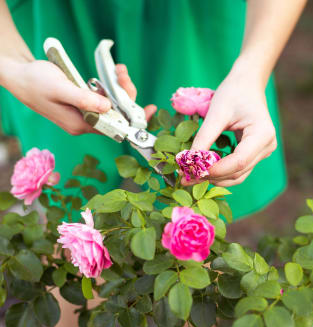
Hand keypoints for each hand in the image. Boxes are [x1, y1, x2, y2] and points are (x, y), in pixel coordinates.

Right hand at [2, 59, 155, 134]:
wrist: (20, 76)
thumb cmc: (36, 82)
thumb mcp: (60, 89)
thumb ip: (83, 99)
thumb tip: (108, 107)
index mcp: (80, 124)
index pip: (114, 127)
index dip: (133, 120)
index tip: (149, 111)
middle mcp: (85, 122)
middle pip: (116, 115)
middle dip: (125, 95)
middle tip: (123, 74)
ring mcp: (85, 113)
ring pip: (112, 105)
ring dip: (119, 88)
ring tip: (119, 70)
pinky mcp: (84, 104)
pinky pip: (104, 98)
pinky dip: (110, 87)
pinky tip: (113, 74)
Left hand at [184, 60, 276, 186]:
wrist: (247, 84)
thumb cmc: (233, 93)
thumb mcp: (216, 113)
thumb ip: (204, 138)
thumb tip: (189, 161)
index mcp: (263, 134)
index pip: (239, 161)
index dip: (216, 170)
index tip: (192, 171)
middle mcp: (267, 147)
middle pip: (238, 172)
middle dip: (212, 176)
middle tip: (186, 178)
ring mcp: (262, 152)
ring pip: (238, 176)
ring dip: (215, 178)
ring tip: (191, 176)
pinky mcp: (254, 154)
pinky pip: (237, 170)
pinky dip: (220, 173)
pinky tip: (203, 171)